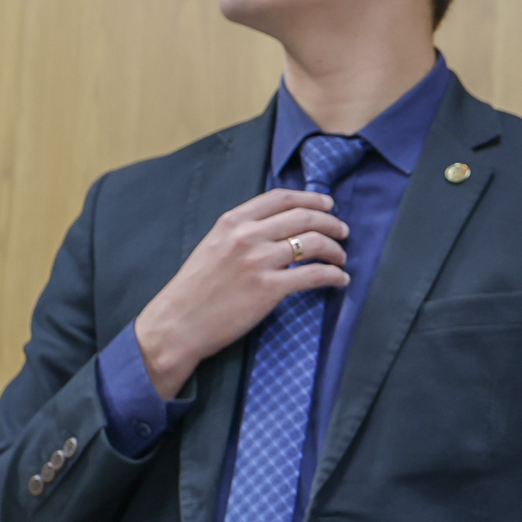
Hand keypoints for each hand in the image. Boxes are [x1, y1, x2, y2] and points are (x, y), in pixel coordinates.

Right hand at [134, 189, 349, 397]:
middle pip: (304, 217)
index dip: (311, 199)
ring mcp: (259, 262)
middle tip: (343, 232)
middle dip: (331, 223)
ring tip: (341, 258)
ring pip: (314, 243)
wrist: (178, 323)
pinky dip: (334, 275)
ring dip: (335, 250)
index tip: (327, 205)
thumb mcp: (213, 246)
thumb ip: (242, 232)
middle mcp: (247, 236)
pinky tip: (340, 280)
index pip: (281, 198)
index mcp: (232, 221)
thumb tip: (278, 226)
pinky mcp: (269, 289)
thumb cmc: (195, 289)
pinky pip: (314, 275)